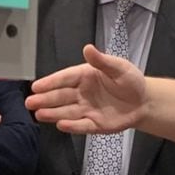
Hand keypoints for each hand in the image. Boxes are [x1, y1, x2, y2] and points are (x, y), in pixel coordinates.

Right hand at [25, 44, 147, 134]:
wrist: (144, 102)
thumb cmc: (130, 81)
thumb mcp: (119, 67)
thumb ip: (102, 60)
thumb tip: (88, 48)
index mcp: (84, 76)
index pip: (64, 79)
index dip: (50, 82)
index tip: (36, 86)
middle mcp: (81, 93)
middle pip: (60, 97)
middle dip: (44, 100)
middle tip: (30, 102)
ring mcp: (86, 109)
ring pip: (66, 111)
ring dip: (52, 114)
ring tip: (39, 114)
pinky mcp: (94, 124)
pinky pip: (81, 125)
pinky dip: (72, 126)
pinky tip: (61, 125)